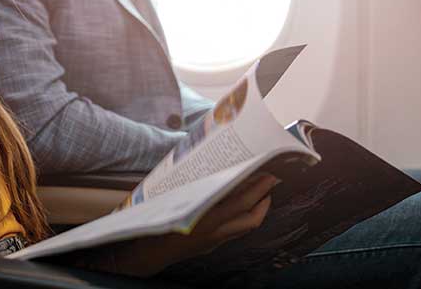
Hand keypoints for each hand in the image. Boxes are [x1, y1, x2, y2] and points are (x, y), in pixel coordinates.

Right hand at [109, 172, 280, 276]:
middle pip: (250, 219)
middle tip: (271, 181)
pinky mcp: (212, 245)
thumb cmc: (156, 222)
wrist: (149, 253)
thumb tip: (209, 167)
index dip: (257, 188)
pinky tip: (240, 207)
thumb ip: (193, 187)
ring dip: (257, 209)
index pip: (240, 203)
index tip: (268, 174)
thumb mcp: (174, 199)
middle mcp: (214, 232)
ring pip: (245, 226)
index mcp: (205, 219)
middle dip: (264, 199)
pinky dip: (243, 217)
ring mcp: (215, 241)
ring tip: (260, 193)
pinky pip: (235, 230)